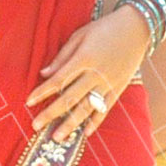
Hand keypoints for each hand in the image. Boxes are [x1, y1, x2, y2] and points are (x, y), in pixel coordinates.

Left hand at [25, 9, 149, 142]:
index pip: (59, 80)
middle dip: (51, 113)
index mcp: (84, 58)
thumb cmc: (104, 29)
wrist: (137, 28)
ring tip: (57, 137)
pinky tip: (85, 133)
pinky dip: (95, 122)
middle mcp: (96, 74)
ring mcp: (108, 83)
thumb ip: (62, 56)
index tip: (28, 102)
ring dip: (70, 124)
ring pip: (86, 108)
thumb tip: (44, 73)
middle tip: (36, 126)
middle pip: (70, 98)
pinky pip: (105, 109)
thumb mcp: (80, 35)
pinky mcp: (118, 88)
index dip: (42, 92)